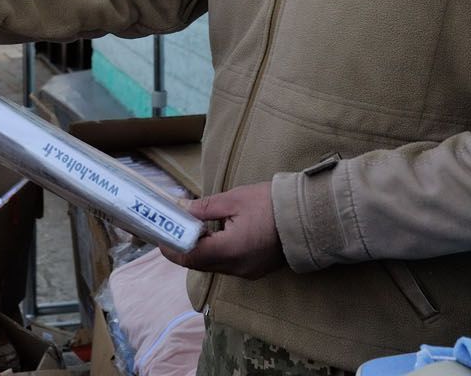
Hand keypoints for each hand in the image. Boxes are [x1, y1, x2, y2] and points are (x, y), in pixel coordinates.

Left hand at [161, 181, 286, 279]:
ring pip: (214, 266)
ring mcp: (248, 272)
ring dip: (201, 251)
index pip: (190, 257)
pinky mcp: (256, 270)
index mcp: (229, 250)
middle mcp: (237, 268)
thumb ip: (205, 208)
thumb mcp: (234, 199)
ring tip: (194, 230)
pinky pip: (228, 265)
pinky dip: (217, 253)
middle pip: (200, 264)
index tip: (161, 236)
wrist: (309, 216)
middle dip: (184, 249)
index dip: (172, 248)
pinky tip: (216, 236)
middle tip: (174, 230)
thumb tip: (182, 209)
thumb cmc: (271, 204)